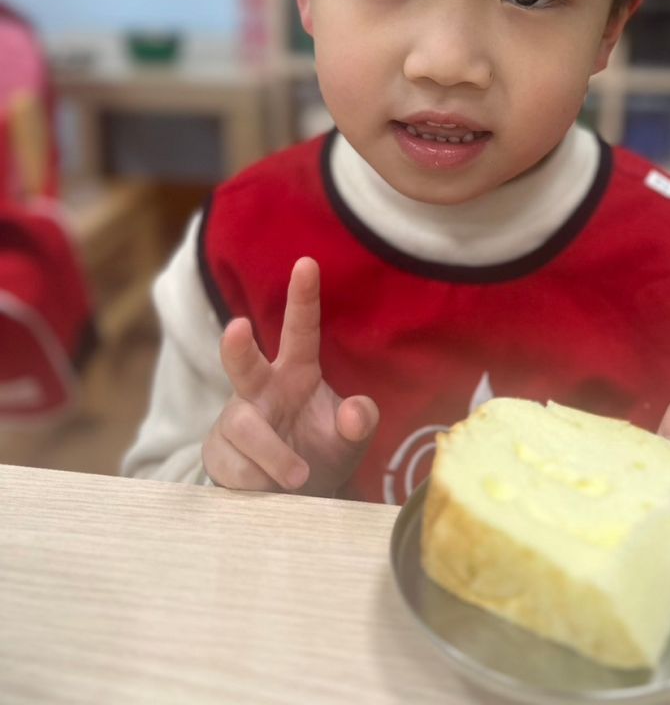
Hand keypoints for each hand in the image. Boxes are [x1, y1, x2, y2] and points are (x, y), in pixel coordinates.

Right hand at [202, 257, 378, 494]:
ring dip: (273, 454)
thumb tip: (358, 413)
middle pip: (243, 362)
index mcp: (297, 372)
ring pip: (243, 426)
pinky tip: (270, 491)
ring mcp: (235, 418)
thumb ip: (360, 423)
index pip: (301, 330)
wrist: (291, 500)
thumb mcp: (350, 439)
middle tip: (237, 328)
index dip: (303, 297)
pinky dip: (257, 482)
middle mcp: (261, 388)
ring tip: (298, 476)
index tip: (307, 262)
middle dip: (238, 346)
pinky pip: (232, 465)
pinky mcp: (217, 452)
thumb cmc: (321, 452)